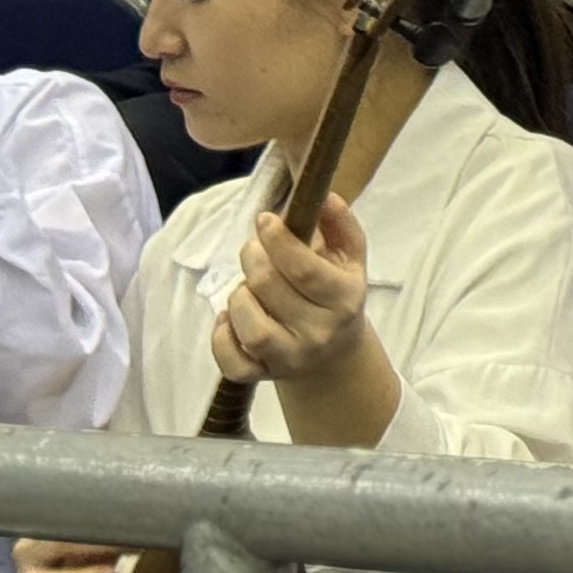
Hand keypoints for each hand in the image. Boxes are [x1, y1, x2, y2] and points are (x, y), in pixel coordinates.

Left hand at [218, 188, 376, 384]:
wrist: (334, 357)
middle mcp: (319, 331)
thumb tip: (324, 196)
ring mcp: (290, 358)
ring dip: (238, 296)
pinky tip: (228, 318)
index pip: (304, 268)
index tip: (264, 219)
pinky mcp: (262, 377)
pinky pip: (232, 363)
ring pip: (251, 327)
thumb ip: (340, 224)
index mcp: (345, 298)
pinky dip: (221, 337)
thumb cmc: (338, 296)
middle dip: (253, 258)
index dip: (278, 239)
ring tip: (246, 286)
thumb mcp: (350, 259)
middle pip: (270, 289)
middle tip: (253, 248)